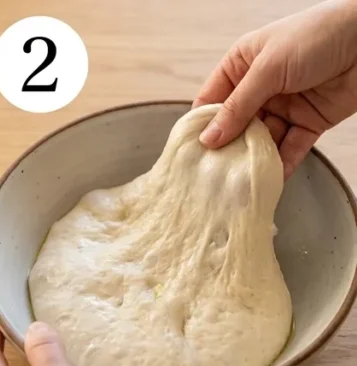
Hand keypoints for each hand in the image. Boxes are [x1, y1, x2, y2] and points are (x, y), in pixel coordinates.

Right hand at [194, 0, 356, 176]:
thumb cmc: (318, 35)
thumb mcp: (269, 67)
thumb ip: (239, 106)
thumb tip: (209, 139)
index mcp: (244, 64)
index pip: (212, 100)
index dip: (202, 126)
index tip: (192, 153)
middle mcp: (261, 87)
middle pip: (236, 127)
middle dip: (227, 150)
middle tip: (213, 176)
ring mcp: (285, 106)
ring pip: (262, 142)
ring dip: (253, 162)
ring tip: (239, 184)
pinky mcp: (309, 122)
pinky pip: (290, 149)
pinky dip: (281, 166)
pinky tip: (269, 182)